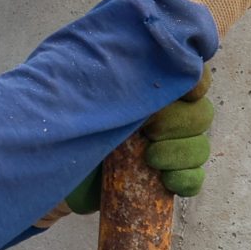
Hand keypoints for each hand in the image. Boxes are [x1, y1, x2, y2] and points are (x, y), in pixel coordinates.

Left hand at [65, 72, 214, 211]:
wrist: (49, 173)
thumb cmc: (64, 127)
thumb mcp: (83, 98)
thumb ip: (112, 83)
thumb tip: (142, 67)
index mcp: (146, 90)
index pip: (190, 77)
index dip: (197, 81)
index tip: (186, 92)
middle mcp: (160, 117)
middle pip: (201, 113)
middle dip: (181, 122)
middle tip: (150, 131)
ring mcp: (164, 151)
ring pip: (199, 147)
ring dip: (182, 153)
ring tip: (150, 159)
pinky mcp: (160, 182)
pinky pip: (193, 179)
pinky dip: (186, 181)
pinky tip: (167, 182)